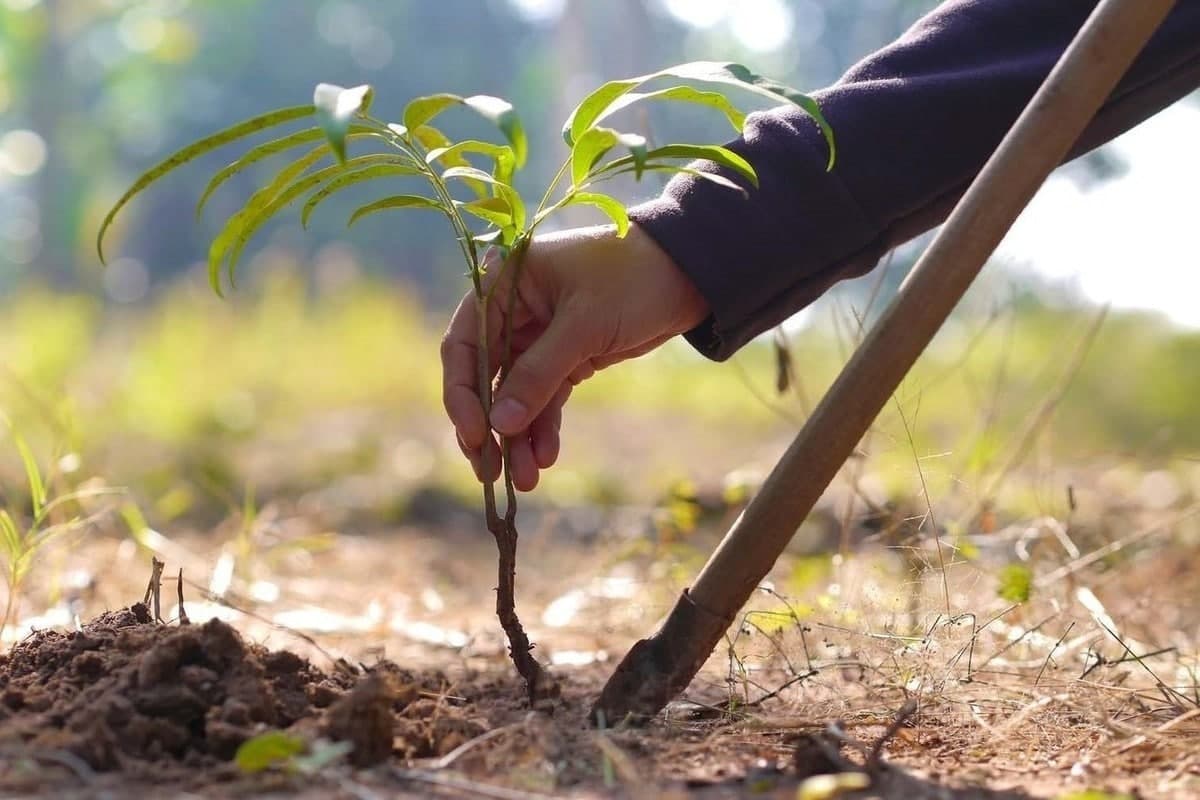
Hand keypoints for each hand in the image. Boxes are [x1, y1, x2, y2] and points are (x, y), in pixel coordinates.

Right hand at [441, 223, 708, 490]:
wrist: (691, 273)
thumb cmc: (633, 278)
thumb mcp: (584, 325)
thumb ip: (539, 374)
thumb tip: (499, 425)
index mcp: (504, 284)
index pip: (465, 344)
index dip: (463, 394)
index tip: (476, 435)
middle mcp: (514, 311)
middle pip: (485, 377)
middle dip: (490, 426)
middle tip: (489, 472)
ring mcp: (539, 337)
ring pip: (516, 395)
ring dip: (518, 437)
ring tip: (526, 479)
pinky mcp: (567, 357)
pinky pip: (545, 398)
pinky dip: (544, 428)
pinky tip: (546, 457)